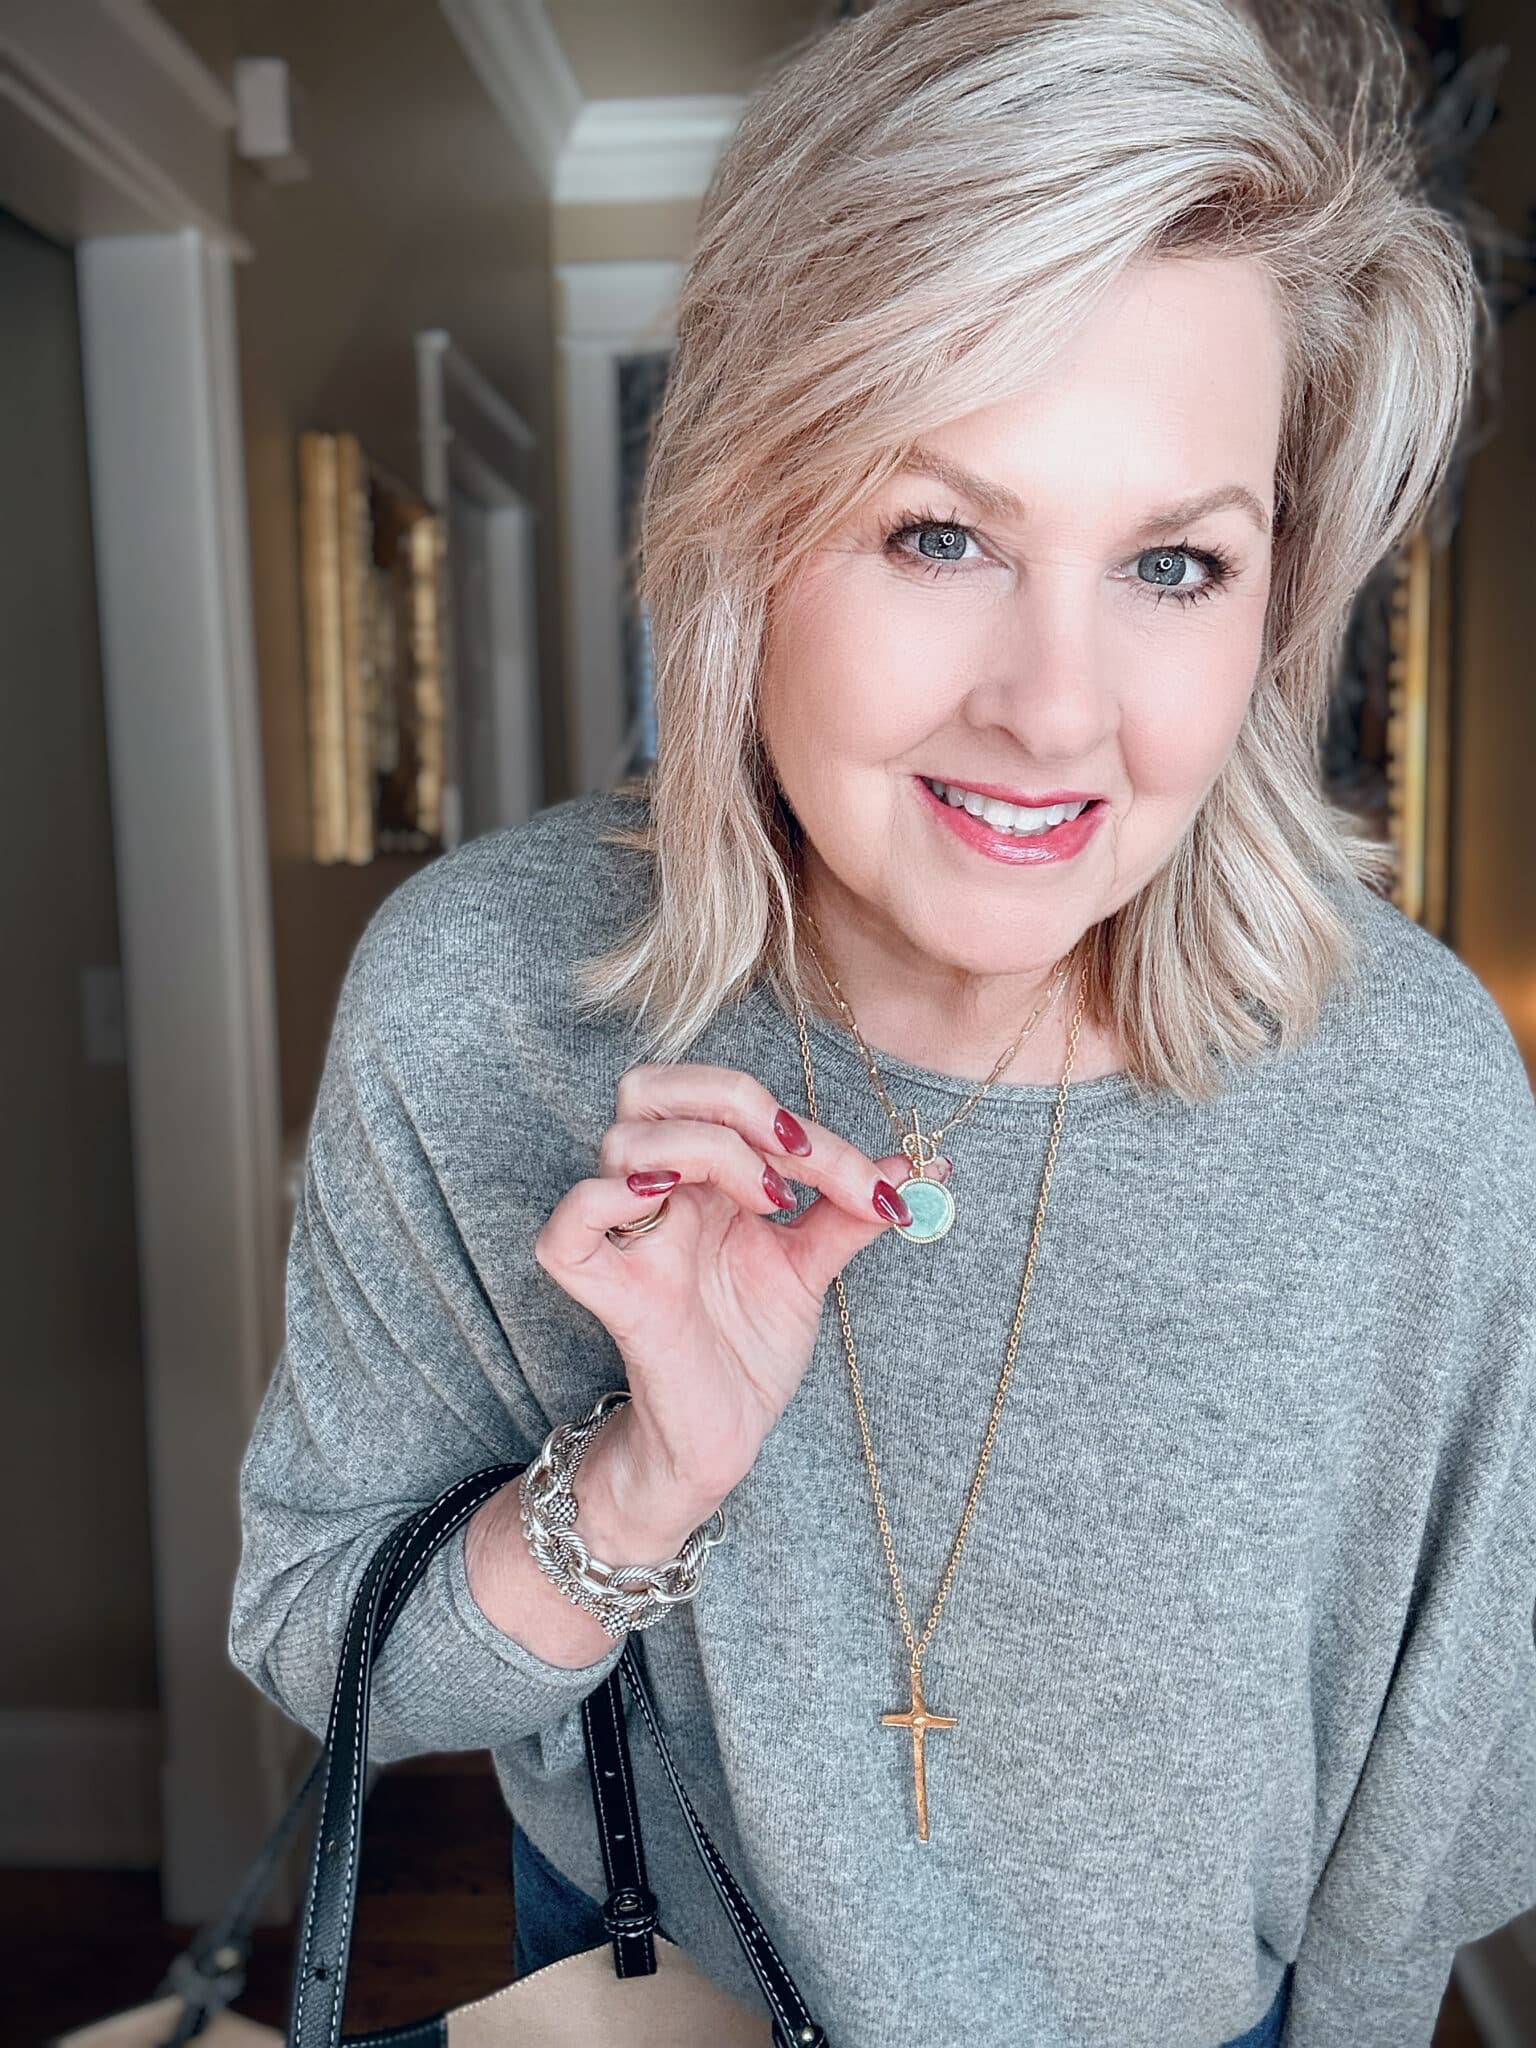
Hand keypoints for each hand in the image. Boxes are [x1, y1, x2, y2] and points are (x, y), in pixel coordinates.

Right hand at [532, 1063, 942, 1506]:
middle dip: (731, 1098)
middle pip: (649, 1086)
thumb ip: (850, 1211)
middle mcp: (658, 1192)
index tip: (871, 1187)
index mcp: (701, 1175)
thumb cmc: (750, 1346)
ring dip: (703, 1149)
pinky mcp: (604, 1289)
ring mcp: (625, 1237)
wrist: (727, 1434)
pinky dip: (608, 1199)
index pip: (730, 1102)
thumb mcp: (812, 1266)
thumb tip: (919, 1168)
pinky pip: (568, 1225)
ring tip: (763, 1200)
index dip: (805, 1128)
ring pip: (621, 1140)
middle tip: (792, 1152)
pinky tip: (671, 1206)